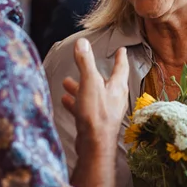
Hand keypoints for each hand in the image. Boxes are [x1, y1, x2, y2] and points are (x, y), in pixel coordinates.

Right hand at [64, 39, 128, 186]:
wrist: (94, 144)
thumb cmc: (96, 113)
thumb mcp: (90, 82)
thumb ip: (85, 62)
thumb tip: (82, 42)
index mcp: (117, 86)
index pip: (121, 67)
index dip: (120, 57)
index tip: (122, 50)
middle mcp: (114, 98)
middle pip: (105, 81)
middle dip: (93, 72)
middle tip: (86, 64)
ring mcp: (105, 111)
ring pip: (93, 94)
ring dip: (81, 87)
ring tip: (67, 82)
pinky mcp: (95, 122)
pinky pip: (85, 108)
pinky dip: (76, 103)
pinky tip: (65, 101)